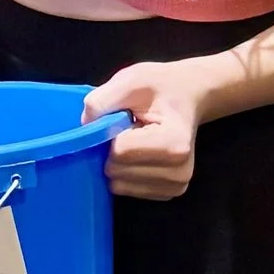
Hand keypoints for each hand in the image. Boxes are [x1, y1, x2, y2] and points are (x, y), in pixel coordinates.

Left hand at [84, 59, 218, 197]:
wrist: (189, 96)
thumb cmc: (160, 87)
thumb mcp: (131, 79)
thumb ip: (103, 99)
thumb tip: (84, 124)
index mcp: (174, 143)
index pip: (119, 152)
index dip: (111, 134)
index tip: (124, 118)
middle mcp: (179, 171)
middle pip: (117, 171)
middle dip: (113, 150)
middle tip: (130, 129)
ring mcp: (176, 186)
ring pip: (119, 185)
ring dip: (119, 162)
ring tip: (137, 140)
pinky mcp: (169, 193)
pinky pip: (127, 190)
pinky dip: (126, 173)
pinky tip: (140, 154)